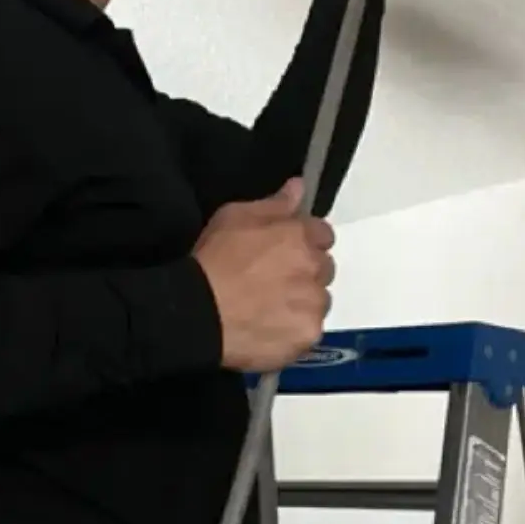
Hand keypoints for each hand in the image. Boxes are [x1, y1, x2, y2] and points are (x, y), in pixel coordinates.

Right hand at [192, 178, 334, 372]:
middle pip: (324, 268)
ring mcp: (314, 304)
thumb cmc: (214, 260)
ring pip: (319, 300)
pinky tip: (272, 327)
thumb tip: (299, 187)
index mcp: (299, 236)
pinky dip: (295, 329)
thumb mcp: (234, 217)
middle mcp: (314, 268)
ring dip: (303, 301)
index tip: (286, 250)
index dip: (306, 240)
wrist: (200, 313)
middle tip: (275, 280)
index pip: (323, 233)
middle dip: (307, 271)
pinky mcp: (309, 335)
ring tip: (271, 308)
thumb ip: (274, 204)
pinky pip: (310, 330)